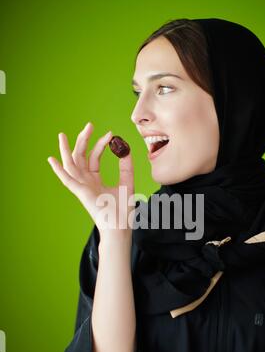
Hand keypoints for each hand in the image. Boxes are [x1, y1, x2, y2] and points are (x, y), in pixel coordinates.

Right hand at [48, 122, 134, 238]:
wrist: (120, 226)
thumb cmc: (123, 210)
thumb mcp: (127, 181)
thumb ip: (126, 165)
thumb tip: (124, 148)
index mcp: (95, 180)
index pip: (94, 158)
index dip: (100, 144)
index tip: (110, 135)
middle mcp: (86, 182)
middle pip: (81, 157)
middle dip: (83, 140)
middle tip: (89, 125)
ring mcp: (82, 187)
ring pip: (70, 165)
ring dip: (65, 150)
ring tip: (62, 135)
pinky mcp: (80, 192)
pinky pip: (67, 180)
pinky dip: (58, 170)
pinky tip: (51, 159)